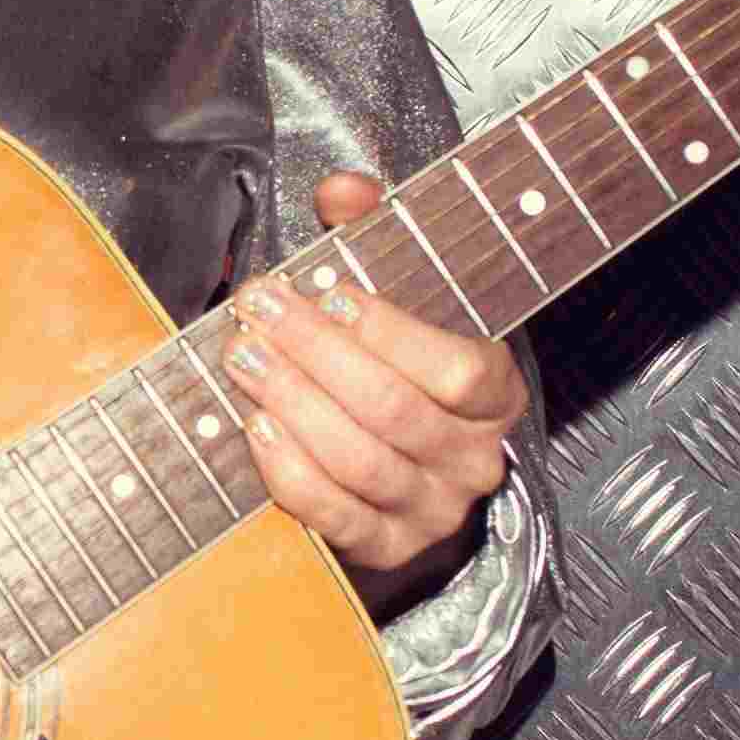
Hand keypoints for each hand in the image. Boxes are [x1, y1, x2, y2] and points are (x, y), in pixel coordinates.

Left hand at [227, 170, 532, 606]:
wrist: (398, 458)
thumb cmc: (396, 361)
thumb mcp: (400, 290)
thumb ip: (375, 231)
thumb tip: (342, 190)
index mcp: (494, 392)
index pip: (459, 370)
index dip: (393, 333)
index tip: (332, 294)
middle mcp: (473, 458)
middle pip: (395, 411)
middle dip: (317, 356)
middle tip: (259, 314)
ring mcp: (431, 510)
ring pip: (362, 463)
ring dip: (295, 405)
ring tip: (245, 358)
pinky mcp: (384, 549)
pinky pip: (336, 517)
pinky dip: (291, 473)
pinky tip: (257, 427)